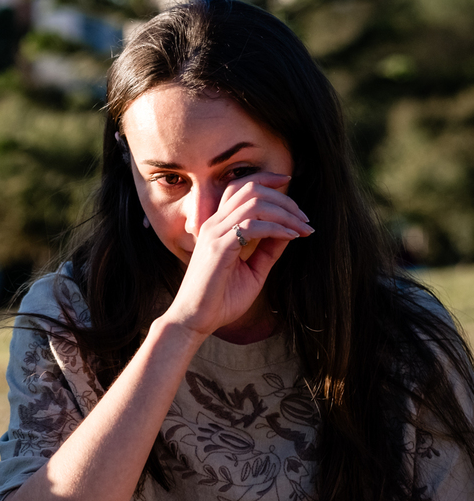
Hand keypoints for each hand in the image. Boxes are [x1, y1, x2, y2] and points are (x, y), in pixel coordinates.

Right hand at [165, 172, 312, 337]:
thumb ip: (268, 248)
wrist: (195, 320)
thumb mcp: (253, 270)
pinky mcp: (218, 248)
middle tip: (304, 218)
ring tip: (303, 228)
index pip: (240, 187)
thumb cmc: (220, 299)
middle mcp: (213, 224)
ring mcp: (214, 234)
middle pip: (250, 189)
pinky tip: (292, 237)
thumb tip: (289, 230)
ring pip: (254, 203)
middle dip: (284, 198)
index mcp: (218, 226)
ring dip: (285, 212)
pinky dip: (278, 228)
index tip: (289, 183)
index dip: (266, 180)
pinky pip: (253, 226)